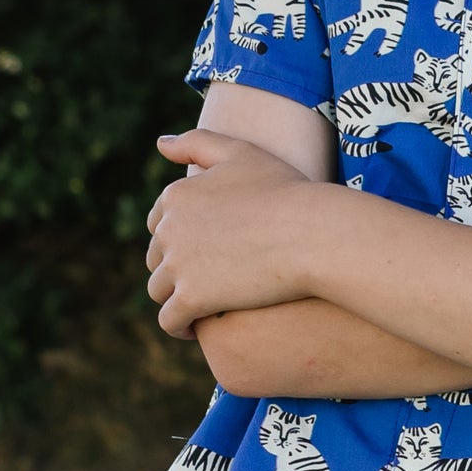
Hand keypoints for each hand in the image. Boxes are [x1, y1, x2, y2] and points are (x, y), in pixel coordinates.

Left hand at [147, 129, 336, 334]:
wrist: (313, 233)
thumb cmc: (287, 191)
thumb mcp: (242, 152)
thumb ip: (198, 142)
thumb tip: (160, 144)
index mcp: (176, 195)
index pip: (158, 224)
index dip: (181, 239)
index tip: (206, 251)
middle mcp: (168, 229)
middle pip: (157, 258)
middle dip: (176, 269)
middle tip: (209, 281)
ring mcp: (177, 265)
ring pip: (159, 291)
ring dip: (175, 299)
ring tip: (203, 308)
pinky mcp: (191, 298)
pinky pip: (170, 320)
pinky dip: (179, 326)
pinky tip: (197, 328)